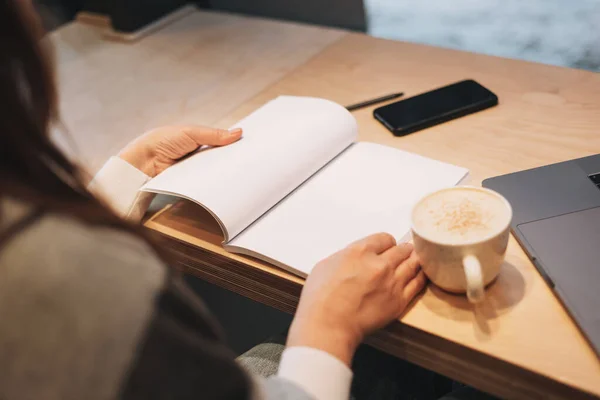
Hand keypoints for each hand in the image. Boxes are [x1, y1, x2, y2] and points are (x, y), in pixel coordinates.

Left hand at [118, 125, 241, 176]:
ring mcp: (196, 170)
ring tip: (244, 176)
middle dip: (234, 161)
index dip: (235, 146)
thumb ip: (214, 134)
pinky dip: (215, 184)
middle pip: (222, 159)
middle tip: (253, 164)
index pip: (223, 143)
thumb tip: (239, 132)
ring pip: (216, 172)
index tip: (252, 148)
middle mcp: (200, 156)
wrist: (143, 162)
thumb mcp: (191, 133)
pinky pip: (207, 184)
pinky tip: (226, 185)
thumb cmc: (162, 141)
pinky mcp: (192, 184)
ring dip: (226, 174)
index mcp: (201, 140)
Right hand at [287, 233, 426, 365]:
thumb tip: (356, 258)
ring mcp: (392, 282)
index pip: (385, 238)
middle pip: (402, 249)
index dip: (385, 243)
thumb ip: (347, 256)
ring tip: (415, 260)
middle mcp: (380, 264)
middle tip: (402, 254)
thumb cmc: (320, 298)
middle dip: (401, 251)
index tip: (385, 248)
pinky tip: (421, 274)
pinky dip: (420, 276)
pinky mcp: (399, 301)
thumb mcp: (326, 264)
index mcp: (360, 251)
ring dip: (414, 260)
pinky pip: (417, 283)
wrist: (328, 324)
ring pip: (413, 263)